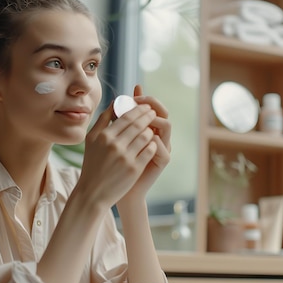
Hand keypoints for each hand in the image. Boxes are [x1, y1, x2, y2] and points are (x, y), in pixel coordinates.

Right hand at [76, 94, 158, 208]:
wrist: (93, 193)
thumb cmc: (92, 164)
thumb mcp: (91, 140)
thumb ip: (102, 120)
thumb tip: (115, 102)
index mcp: (104, 136)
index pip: (127, 116)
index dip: (138, 109)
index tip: (145, 107)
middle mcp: (115, 145)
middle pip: (138, 124)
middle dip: (148, 116)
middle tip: (153, 112)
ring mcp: (126, 157)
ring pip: (146, 136)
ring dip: (151, 129)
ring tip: (153, 127)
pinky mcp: (134, 168)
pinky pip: (149, 150)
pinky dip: (152, 144)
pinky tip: (152, 142)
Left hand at [119, 85, 171, 201]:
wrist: (119, 187)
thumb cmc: (115, 162)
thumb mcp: (115, 137)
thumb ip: (118, 119)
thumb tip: (116, 99)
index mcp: (148, 127)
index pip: (152, 106)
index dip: (144, 98)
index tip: (132, 95)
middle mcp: (158, 134)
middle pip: (162, 111)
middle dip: (150, 105)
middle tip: (138, 101)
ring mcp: (162, 146)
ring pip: (166, 125)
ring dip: (154, 119)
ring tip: (140, 118)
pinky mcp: (162, 159)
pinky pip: (162, 146)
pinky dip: (152, 139)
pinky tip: (140, 137)